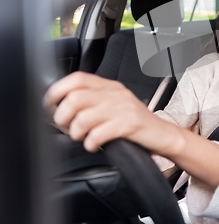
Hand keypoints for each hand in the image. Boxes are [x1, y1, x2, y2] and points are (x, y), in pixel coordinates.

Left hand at [44, 71, 218, 188]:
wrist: (164, 135)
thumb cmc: (137, 124)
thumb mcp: (116, 105)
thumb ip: (94, 102)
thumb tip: (61, 108)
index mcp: (111, 87)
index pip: (78, 78)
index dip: (58, 90)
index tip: (49, 103)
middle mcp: (117, 94)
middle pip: (75, 98)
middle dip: (63, 117)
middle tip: (67, 127)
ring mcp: (124, 108)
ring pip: (83, 118)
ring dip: (76, 133)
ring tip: (83, 138)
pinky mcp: (129, 125)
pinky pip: (98, 134)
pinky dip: (90, 144)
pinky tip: (94, 145)